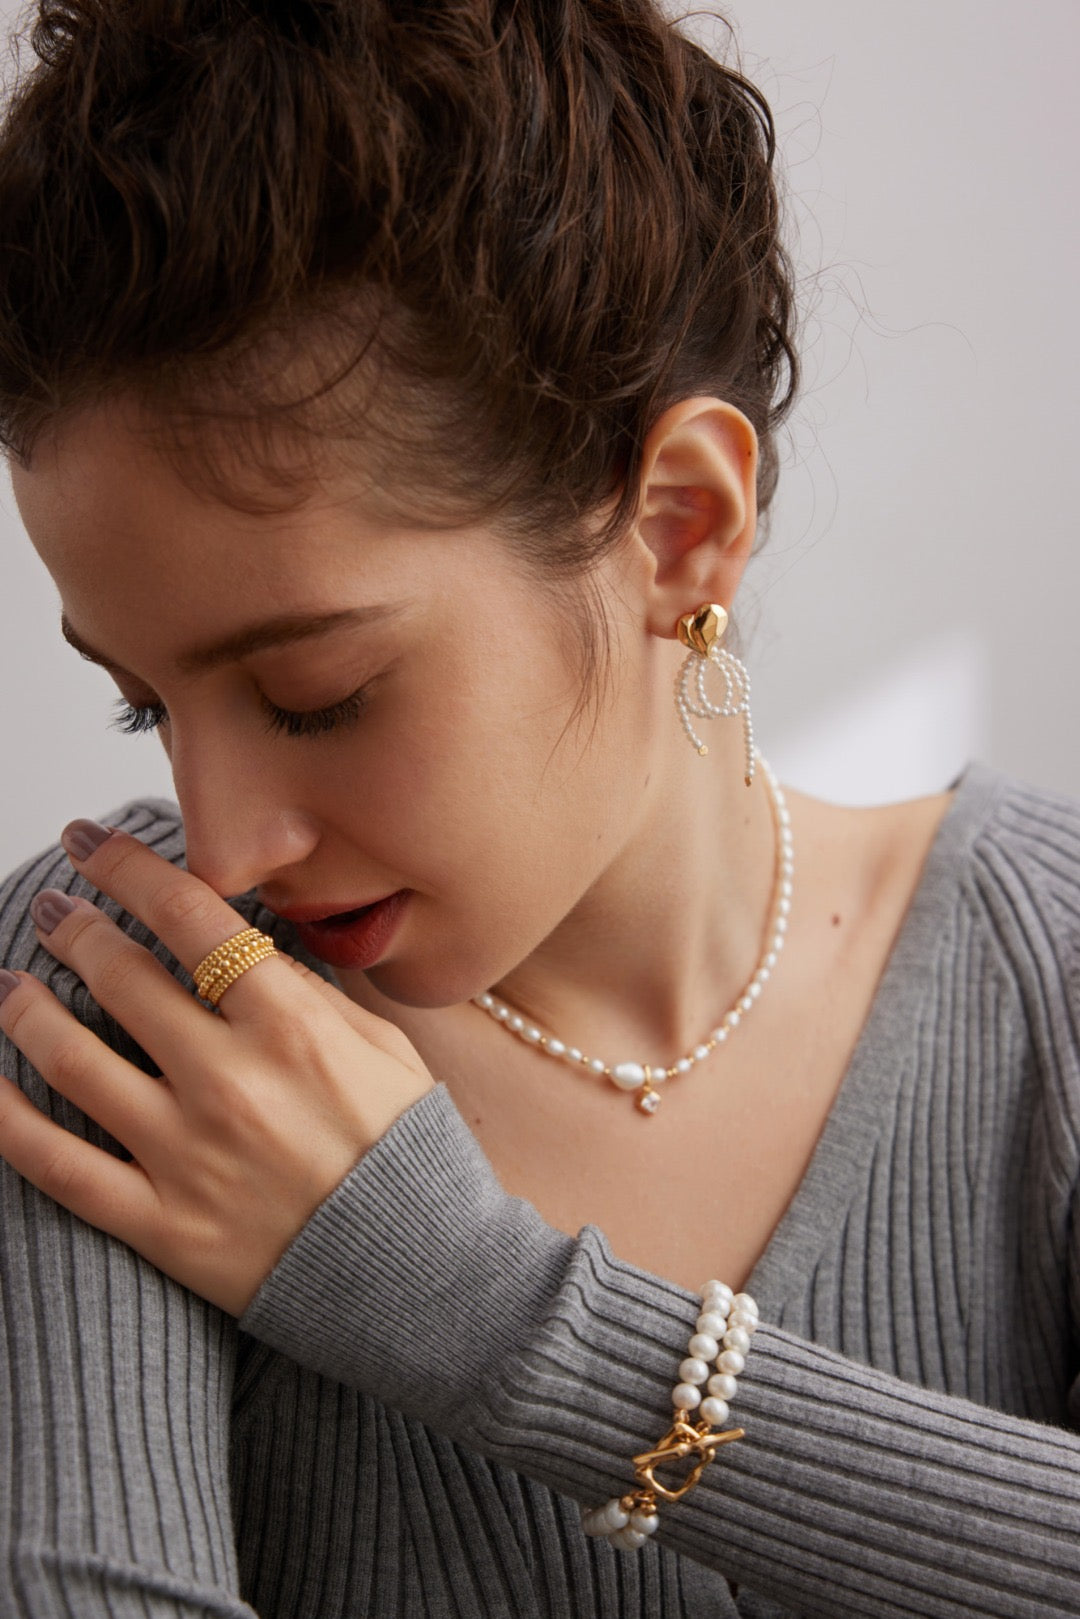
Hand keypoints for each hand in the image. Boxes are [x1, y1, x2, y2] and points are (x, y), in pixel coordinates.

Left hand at [0, 822, 433, 1314]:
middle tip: (55, 906)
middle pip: (123, 976)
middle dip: (77, 926)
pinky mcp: (161, 1225)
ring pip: (74, 1059)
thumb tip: (247, 946)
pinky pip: (58, 1165)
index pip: (190, 919)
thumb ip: (311, 994)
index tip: (91, 843)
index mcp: (293, 1027)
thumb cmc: (410, 1156)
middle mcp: (232, 1081)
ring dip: (26, 1006)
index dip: (128, 868)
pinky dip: (7, 1119)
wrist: (425, 1278)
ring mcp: (189, 1155)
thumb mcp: (385, 1049)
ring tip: (9, 980)